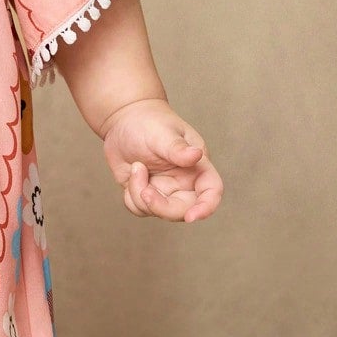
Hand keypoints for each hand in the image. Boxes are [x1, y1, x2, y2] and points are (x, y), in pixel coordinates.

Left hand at [99, 97, 222, 222]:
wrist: (124, 120)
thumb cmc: (149, 122)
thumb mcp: (163, 133)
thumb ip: (178, 148)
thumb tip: (197, 155)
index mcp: (197, 167)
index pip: (212, 191)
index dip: (206, 207)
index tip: (192, 217)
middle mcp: (184, 183)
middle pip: (182, 210)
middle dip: (162, 207)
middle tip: (144, 192)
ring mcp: (164, 190)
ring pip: (157, 212)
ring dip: (140, 194)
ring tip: (135, 166)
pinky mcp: (146, 193)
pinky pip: (140, 209)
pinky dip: (130, 196)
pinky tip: (131, 173)